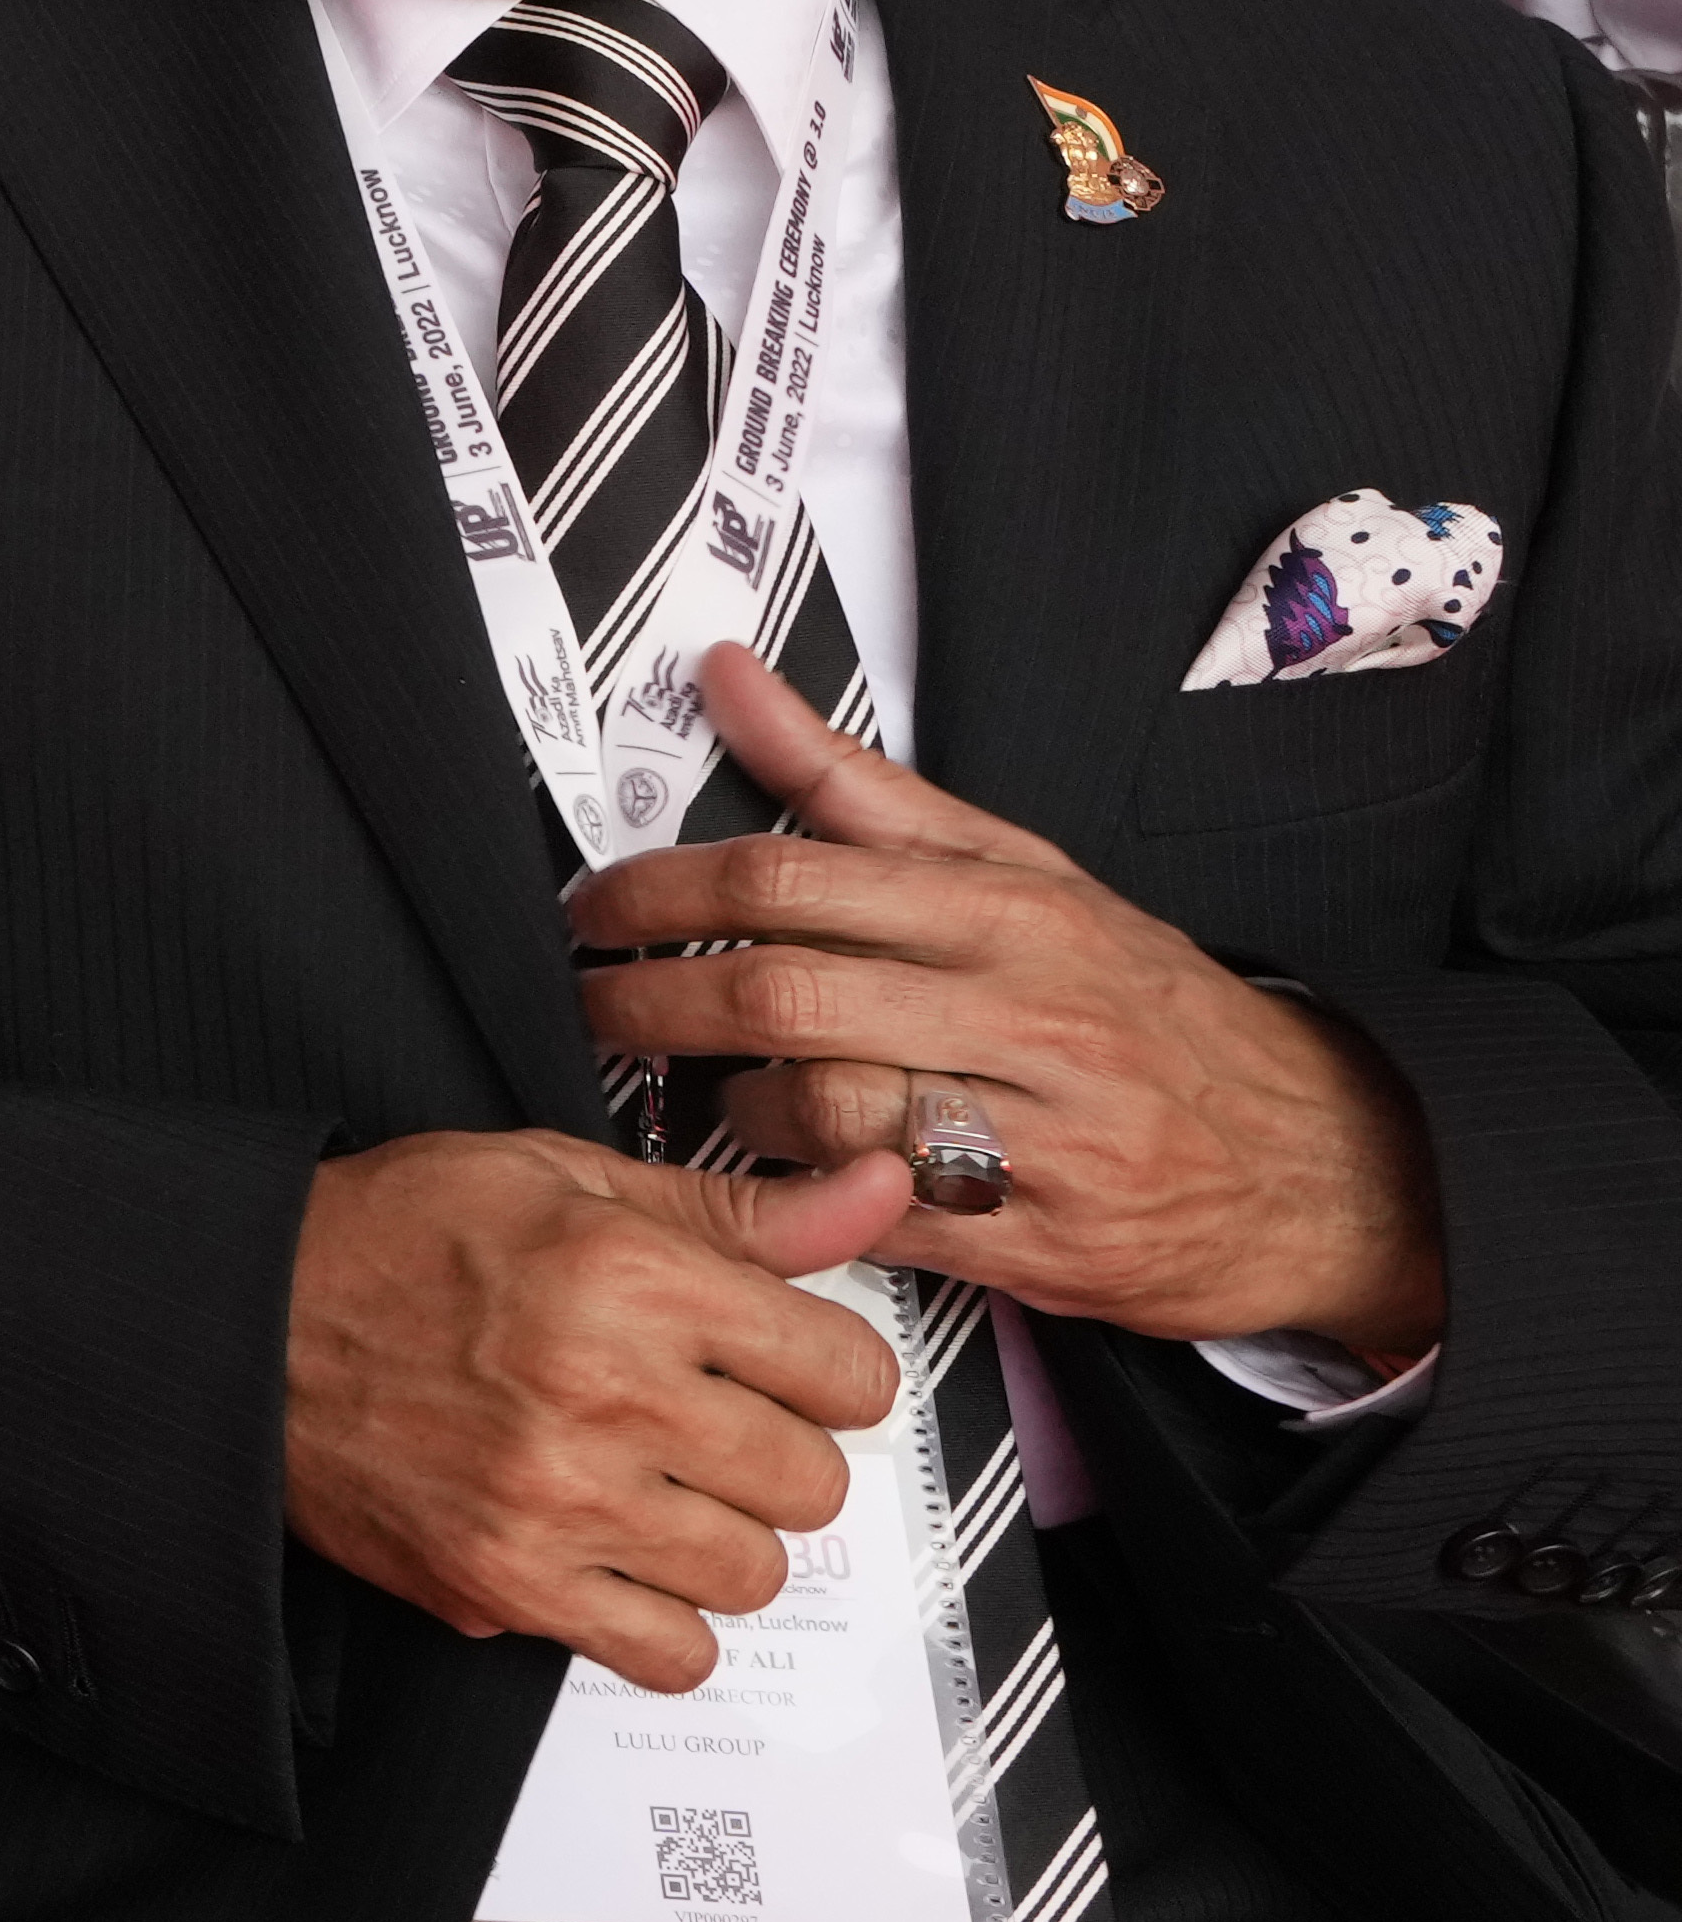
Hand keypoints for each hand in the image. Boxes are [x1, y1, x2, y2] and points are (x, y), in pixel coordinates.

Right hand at [280, 1125, 901, 1690]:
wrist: (238, 1319)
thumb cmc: (390, 1240)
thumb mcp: (561, 1179)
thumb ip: (733, 1208)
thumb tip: (877, 1189)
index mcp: (630, 1278)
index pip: (849, 1371)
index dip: (826, 1368)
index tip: (784, 1368)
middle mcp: (604, 1394)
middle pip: (812, 1481)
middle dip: (774, 1452)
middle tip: (708, 1427)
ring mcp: (558, 1502)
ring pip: (754, 1573)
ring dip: (722, 1538)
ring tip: (658, 1491)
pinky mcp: (508, 1584)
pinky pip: (669, 1653)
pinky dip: (664, 1622)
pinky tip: (621, 1560)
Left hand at [566, 642, 1453, 1359]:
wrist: (1326, 1160)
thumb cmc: (1148, 1009)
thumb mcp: (1026, 875)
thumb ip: (860, 787)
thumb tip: (728, 677)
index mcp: (1013, 912)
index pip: (791, 876)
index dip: (657, 892)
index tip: (595, 910)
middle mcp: (1030, 1014)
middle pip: (784, 994)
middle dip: (652, 1003)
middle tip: (595, 1005)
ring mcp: (1042, 1136)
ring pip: (820, 1110)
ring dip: (727, 1107)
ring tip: (706, 1093)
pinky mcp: (1042, 1244)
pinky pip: (877, 1217)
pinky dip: (804, 1195)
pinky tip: (782, 1170)